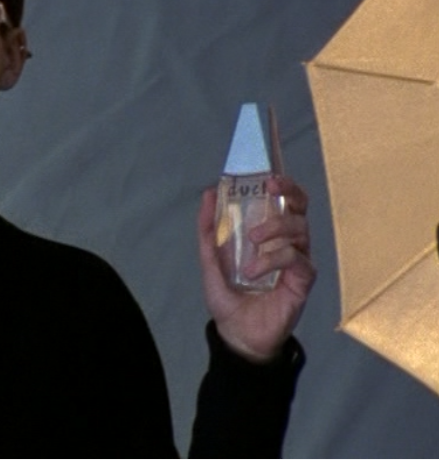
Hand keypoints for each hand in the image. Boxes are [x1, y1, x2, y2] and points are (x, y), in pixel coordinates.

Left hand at [197, 176, 315, 361]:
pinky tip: (253, 272)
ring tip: (252, 241)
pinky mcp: (303, 280)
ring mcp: (298, 261)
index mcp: (269, 234)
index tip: (269, 176)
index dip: (283, 184)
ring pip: (299, 229)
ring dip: (275, 228)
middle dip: (289, 193)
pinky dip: (273, 260)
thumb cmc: (228, 296)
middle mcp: (288, 243)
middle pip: (300, 208)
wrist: (236, 333)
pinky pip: (297, 259)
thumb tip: (208, 193)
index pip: (284, 201)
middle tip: (271, 189)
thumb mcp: (210, 259)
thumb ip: (208, 229)